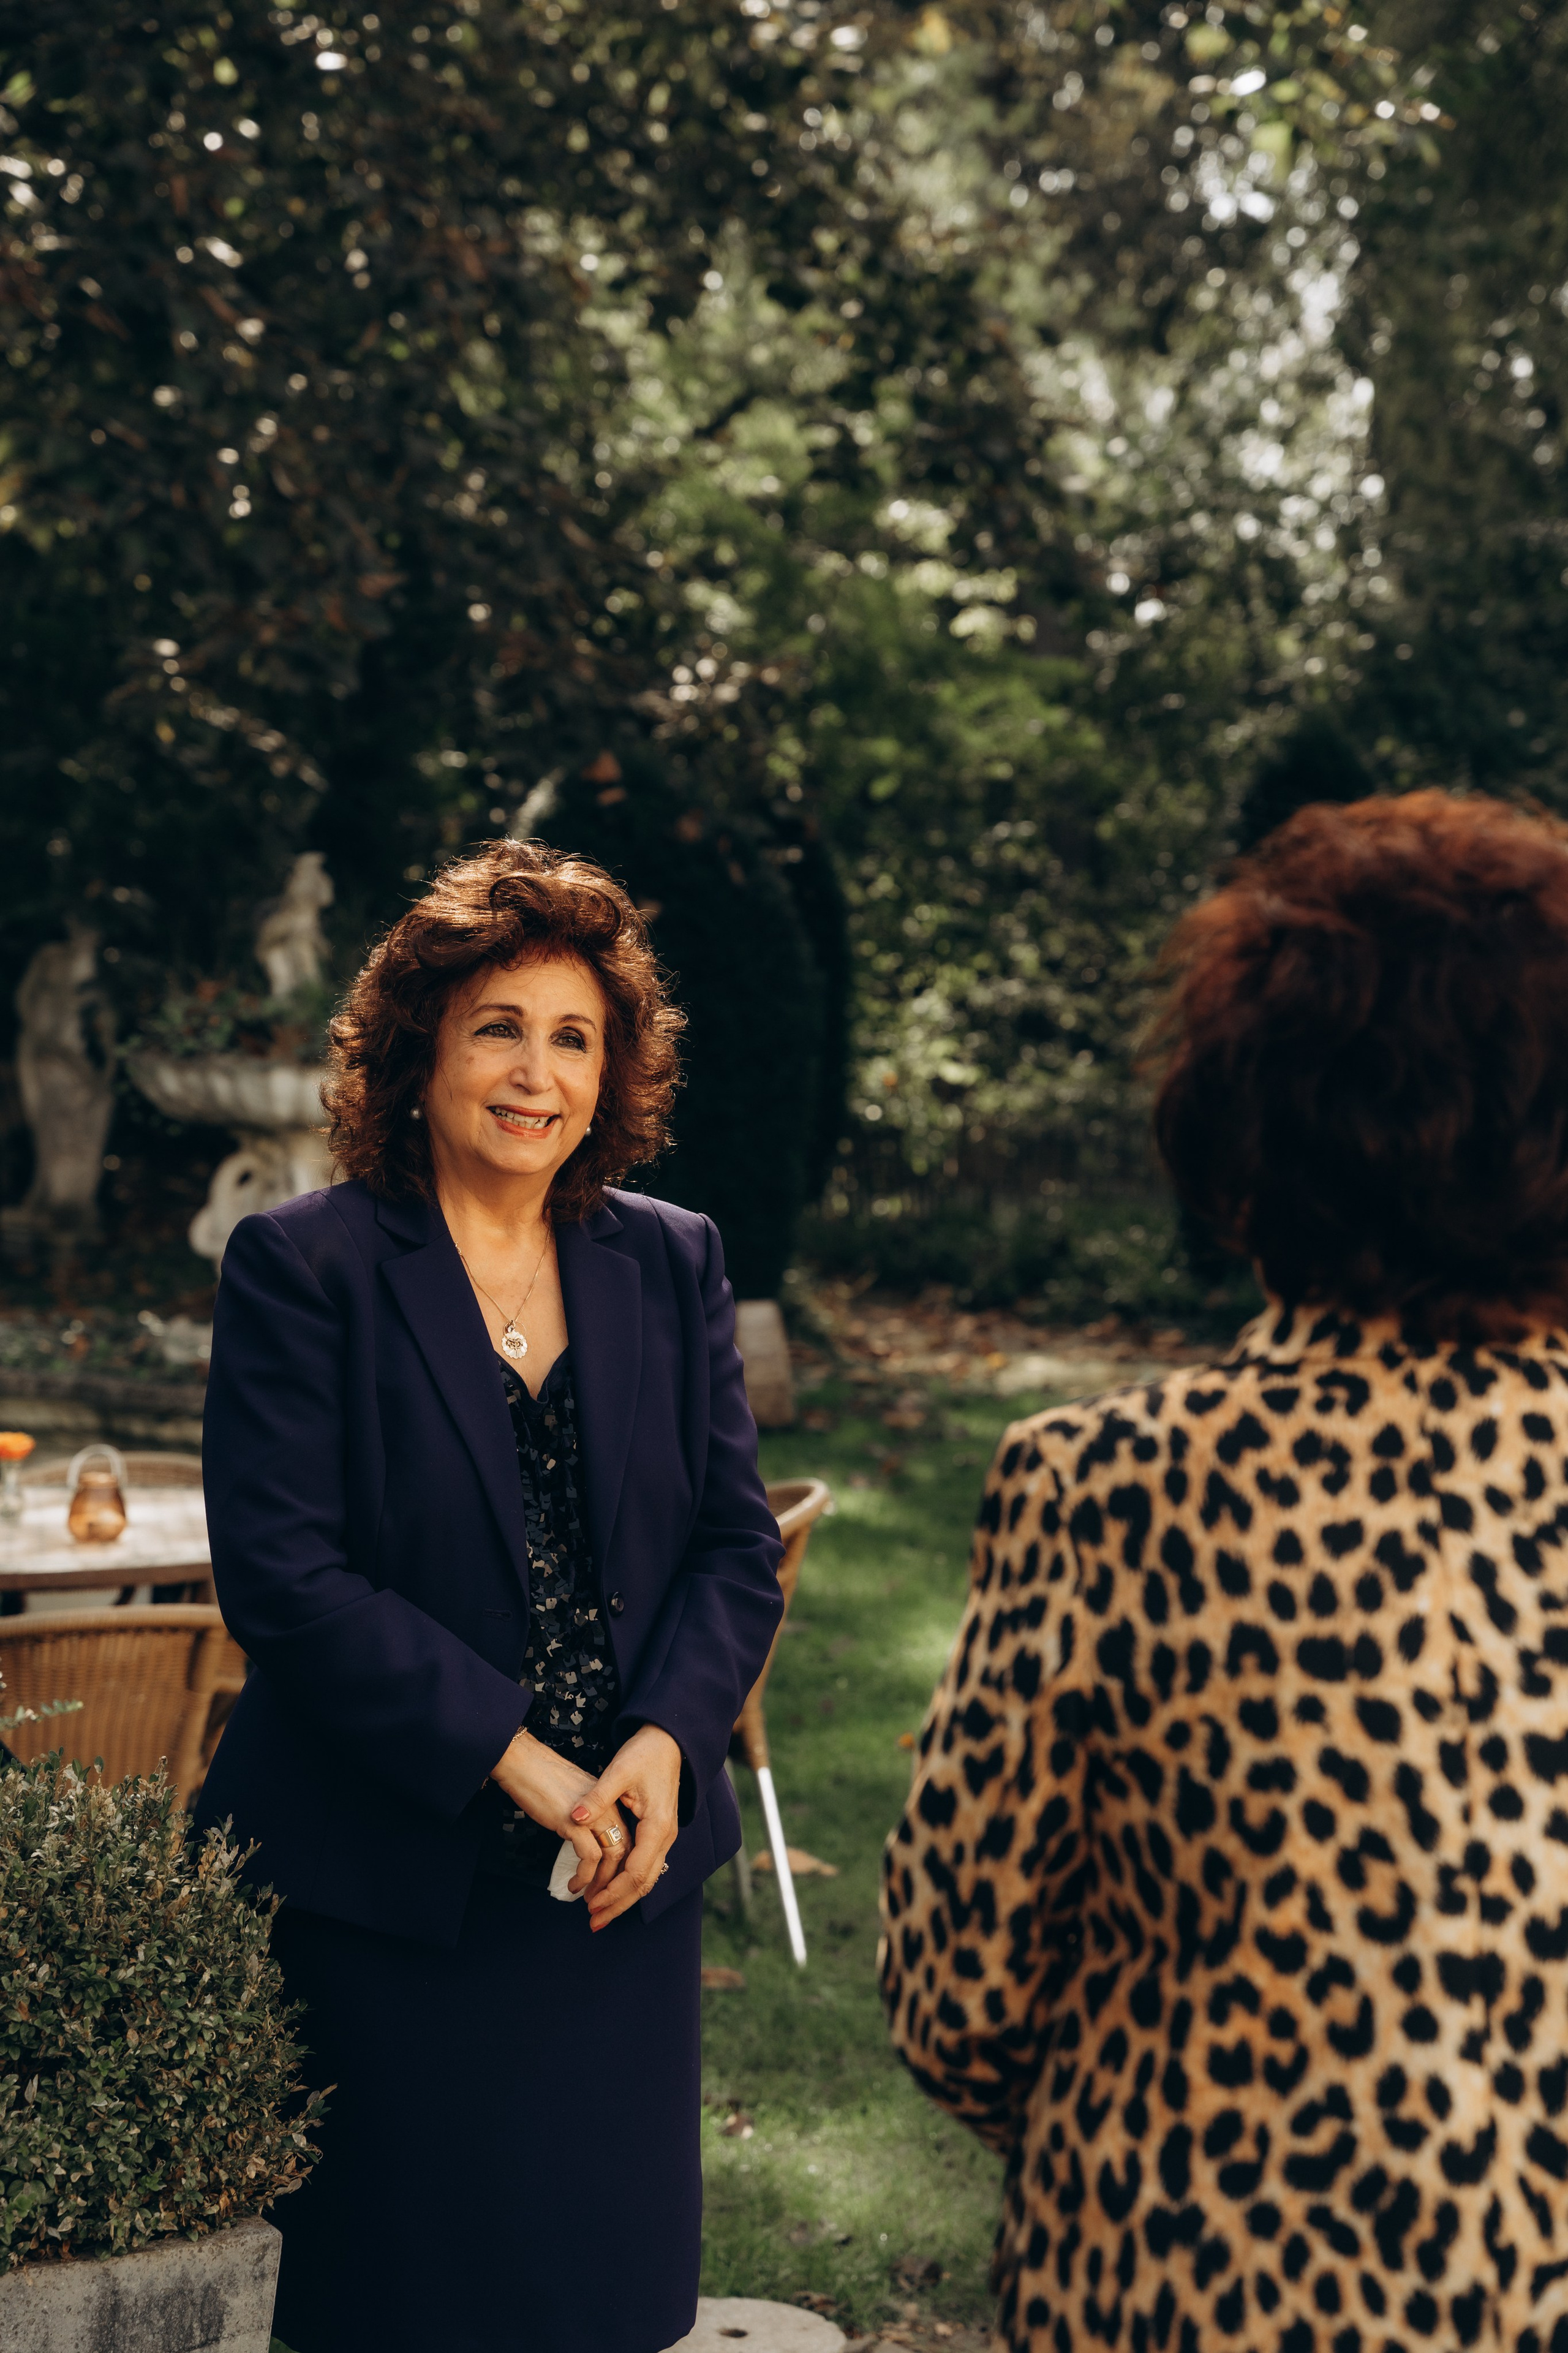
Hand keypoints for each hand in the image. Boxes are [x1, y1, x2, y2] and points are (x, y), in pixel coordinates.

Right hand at [489, 1728, 619, 1898]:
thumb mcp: (575, 1802)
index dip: (622, 1867)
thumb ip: (587, 1819)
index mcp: (610, 1803)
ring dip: (602, 1884)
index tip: (612, 1886)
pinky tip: (574, 1885)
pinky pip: (590, 1857)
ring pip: (612, 1857)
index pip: (628, 1840)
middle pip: (625, 1851)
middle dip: (617, 1882)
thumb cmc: (545, 1782)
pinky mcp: (576, 1821)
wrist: (524, 1763)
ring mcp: (594, 1814)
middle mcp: (608, 1809)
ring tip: (590, 1899)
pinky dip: (584, 1876)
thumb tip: (587, 1845)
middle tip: (604, 1901)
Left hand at [570, 1724, 683, 1929]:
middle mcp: (665, 1837)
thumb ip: (598, 1795)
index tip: (590, 1906)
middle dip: (618, 1905)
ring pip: (646, 1878)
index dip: (613, 1892)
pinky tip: (610, 1889)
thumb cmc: (645, 1753)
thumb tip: (574, 1816)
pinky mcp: (658, 1833)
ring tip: (598, 1912)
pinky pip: (645, 1867)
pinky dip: (628, 1883)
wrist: (669, 1741)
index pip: (635, 1872)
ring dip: (623, 1898)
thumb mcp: (619, 1770)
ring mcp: (664, 1836)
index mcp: (657, 1826)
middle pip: (643, 1884)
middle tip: (593, 1923)